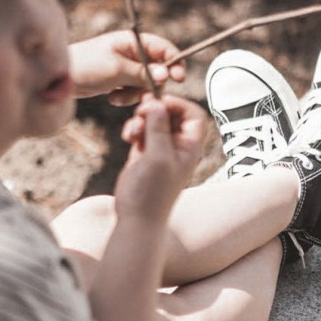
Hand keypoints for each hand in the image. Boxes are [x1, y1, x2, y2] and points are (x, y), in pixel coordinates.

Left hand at [69, 31, 185, 104]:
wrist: (59, 77)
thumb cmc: (86, 66)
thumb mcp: (116, 70)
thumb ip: (142, 73)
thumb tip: (167, 75)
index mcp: (133, 41)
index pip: (164, 48)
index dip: (174, 62)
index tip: (178, 79)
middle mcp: (133, 52)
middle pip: (158, 70)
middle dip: (151, 85)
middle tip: (142, 97)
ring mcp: (126, 66)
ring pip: (146, 84)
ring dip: (135, 94)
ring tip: (116, 97)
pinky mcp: (120, 79)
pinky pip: (133, 91)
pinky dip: (126, 97)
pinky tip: (111, 97)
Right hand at [115, 94, 205, 223]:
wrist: (137, 218)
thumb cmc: (152, 191)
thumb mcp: (158, 156)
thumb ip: (159, 128)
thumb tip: (157, 103)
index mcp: (189, 147)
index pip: (193, 114)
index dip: (179, 104)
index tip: (160, 103)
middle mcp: (177, 146)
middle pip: (172, 114)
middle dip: (155, 109)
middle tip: (142, 111)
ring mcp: (159, 149)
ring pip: (153, 121)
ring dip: (141, 119)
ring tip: (132, 131)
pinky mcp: (143, 154)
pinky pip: (141, 131)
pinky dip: (134, 129)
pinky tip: (127, 138)